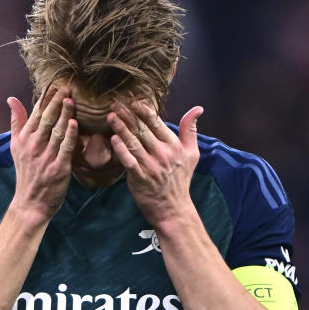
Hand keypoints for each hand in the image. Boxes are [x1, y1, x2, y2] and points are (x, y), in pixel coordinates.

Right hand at [7, 87, 77, 224]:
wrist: (30, 202)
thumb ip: (16, 122)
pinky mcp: (59, 168)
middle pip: (47, 119)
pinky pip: (65, 148)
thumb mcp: (16, 146)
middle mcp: (34, 146)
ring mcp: (46, 157)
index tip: (54, 84)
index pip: (36, 113)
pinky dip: (70, 135)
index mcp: (25, 139)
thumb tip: (11, 99)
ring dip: (64, 114)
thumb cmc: (26, 172)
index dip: (45, 98)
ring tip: (71, 99)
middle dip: (56, 101)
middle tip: (66, 87)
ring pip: (57, 131)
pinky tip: (74, 123)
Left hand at [108, 100, 203, 226]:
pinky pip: (128, 161)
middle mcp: (163, 154)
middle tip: (114, 103)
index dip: (145, 112)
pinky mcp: (140, 178)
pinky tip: (113, 139)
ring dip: (121, 129)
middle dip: (128, 115)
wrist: (173, 208)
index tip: (134, 101)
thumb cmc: (180, 178)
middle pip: (142, 130)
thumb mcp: (192, 153)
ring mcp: (151, 166)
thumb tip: (198, 109)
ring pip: (134, 143)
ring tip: (110, 116)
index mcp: (174, 146)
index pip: (158, 124)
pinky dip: (121, 150)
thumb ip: (190, 130)